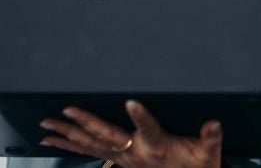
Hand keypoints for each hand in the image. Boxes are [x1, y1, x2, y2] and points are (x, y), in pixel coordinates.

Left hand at [40, 100, 221, 167]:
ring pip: (91, 145)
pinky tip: (51, 142)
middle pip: (106, 136)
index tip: (132, 102)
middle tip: (65, 111)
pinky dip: (69, 147)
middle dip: (84, 123)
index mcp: (157, 147)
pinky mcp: (117, 160)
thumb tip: (213, 124)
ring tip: (46, 127)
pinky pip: (88, 153)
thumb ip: (211, 138)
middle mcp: (135, 154)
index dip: (141, 116)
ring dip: (68, 136)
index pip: (148, 128)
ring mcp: (123, 158)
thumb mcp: (209, 156)